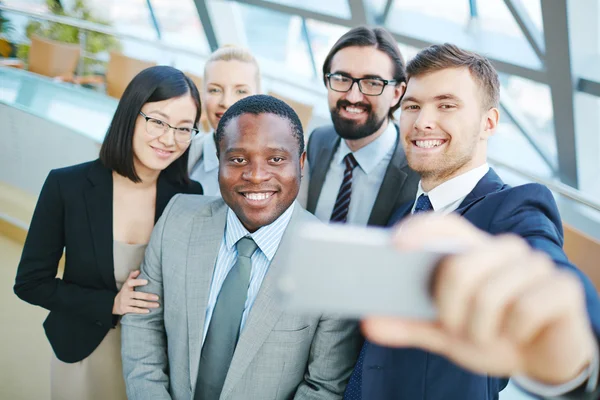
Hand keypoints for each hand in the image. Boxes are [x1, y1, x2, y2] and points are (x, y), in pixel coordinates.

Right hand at [112, 270, 158, 314]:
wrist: (114, 304)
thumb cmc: (125, 291)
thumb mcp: (127, 283)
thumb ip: (132, 276)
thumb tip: (138, 270)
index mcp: (126, 286)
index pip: (131, 283)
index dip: (138, 282)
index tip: (147, 281)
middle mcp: (125, 294)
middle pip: (137, 295)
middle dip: (147, 296)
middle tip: (157, 297)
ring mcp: (125, 302)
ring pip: (138, 303)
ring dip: (148, 304)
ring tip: (157, 304)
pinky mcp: (125, 309)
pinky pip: (134, 310)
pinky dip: (141, 311)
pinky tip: (148, 311)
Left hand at [362, 214, 595, 384]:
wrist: (541, 358)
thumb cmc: (490, 333)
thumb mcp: (445, 333)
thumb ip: (409, 326)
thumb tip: (368, 323)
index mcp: (473, 251)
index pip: (446, 226)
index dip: (420, 230)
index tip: (394, 244)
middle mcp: (504, 249)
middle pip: (460, 265)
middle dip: (450, 308)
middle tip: (455, 327)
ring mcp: (536, 265)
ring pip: (491, 293)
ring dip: (481, 328)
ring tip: (488, 335)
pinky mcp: (563, 287)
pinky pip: (525, 310)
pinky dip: (515, 333)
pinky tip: (520, 334)